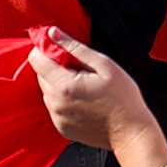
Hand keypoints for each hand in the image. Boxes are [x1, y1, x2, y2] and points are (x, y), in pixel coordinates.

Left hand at [27, 30, 162, 155]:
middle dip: (55, 66)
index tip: (61, 48)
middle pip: (41, 75)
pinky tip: (84, 100)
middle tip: (81, 68)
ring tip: (85, 86)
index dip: (47, 48)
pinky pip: (54, 107)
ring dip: (59, 84)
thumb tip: (52, 33)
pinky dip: (64, 100)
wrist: (130, 133)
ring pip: (47, 91)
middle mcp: (55, 104)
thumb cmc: (123, 98)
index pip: (36, 59)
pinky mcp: (61, 128)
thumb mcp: (103, 64)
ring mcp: (57, 118)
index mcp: (64, 86)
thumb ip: (74, 47)